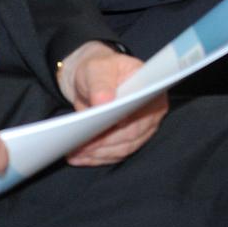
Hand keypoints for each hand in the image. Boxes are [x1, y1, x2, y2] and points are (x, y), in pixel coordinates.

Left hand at [59, 43, 168, 166]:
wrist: (93, 80)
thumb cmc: (99, 70)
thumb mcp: (97, 68)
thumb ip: (101, 83)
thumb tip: (104, 101)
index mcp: (150, 89)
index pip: (143, 111)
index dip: (127, 123)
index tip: (108, 128)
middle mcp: (151, 110)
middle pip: (132, 134)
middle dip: (105, 143)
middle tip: (81, 146)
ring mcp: (142, 127)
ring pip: (123, 148)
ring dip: (99, 154)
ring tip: (76, 153)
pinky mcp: (129, 139)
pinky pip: (116, 154)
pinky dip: (97, 158)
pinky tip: (80, 157)